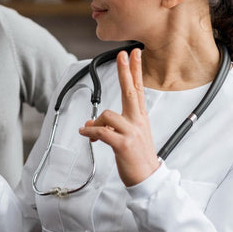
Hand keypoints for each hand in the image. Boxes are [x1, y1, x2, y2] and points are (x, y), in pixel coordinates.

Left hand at [78, 48, 159, 186]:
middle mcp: (137, 121)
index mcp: (139, 117)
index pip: (138, 88)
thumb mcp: (124, 137)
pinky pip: (101, 131)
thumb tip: (89, 123)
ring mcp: (132, 132)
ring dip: (95, 123)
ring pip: (107, 115)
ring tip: (91, 132)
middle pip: (131, 91)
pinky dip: (89, 132)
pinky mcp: (123, 144)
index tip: (134, 53)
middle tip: (123, 54)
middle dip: (126, 71)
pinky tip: (84, 133)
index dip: (135, 70)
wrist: (148, 178)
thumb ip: (108, 126)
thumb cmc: (136, 157)